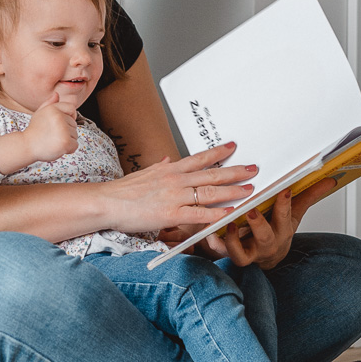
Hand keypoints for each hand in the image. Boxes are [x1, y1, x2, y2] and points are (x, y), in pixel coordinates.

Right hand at [21, 92, 79, 161]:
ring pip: (75, 135)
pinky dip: (68, 149)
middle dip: (66, 131)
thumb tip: (57, 94)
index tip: (62, 123)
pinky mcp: (65, 142)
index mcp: (53, 108)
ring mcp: (63, 130)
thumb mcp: (40, 113)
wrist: (26, 146)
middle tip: (52, 135)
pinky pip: (75, 145)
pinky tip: (57, 148)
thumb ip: (49, 103)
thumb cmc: (34, 131)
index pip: (72, 108)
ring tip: (53, 141)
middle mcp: (59, 117)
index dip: (70, 116)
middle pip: (74, 124)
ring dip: (66, 140)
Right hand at [100, 142, 259, 235]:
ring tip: (250, 189)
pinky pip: (199, 214)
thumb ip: (159, 168)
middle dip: (235, 171)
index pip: (199, 158)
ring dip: (232, 190)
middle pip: (212, 173)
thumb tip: (168, 161)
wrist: (106, 203)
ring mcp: (174, 197)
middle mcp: (175, 180)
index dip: (218, 152)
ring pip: (210, 191)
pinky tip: (230, 213)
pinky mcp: (171, 214)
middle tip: (254, 169)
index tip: (234, 147)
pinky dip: (216, 213)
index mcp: (170, 170)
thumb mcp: (143, 174)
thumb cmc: (122, 192)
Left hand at [202, 176, 336, 269]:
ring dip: (234, 240)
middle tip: (251, 210)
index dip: (285, 204)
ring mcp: (250, 252)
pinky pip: (224, 255)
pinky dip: (218, 245)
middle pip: (266, 236)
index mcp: (283, 229)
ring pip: (242, 252)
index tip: (283, 190)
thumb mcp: (294, 215)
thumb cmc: (277, 231)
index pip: (286, 216)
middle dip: (259, 223)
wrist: (266, 258)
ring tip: (230, 224)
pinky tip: (210, 235)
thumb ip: (309, 196)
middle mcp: (267, 243)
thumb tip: (330, 179)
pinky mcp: (233, 256)